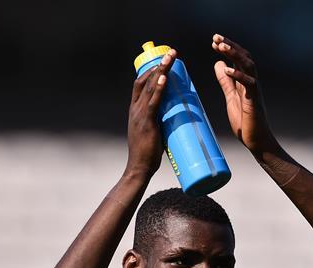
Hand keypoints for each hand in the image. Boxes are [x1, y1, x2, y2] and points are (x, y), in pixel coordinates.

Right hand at [124, 49, 176, 177]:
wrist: (139, 168)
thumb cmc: (147, 155)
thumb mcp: (154, 134)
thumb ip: (162, 124)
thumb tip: (178, 121)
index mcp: (135, 110)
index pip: (141, 84)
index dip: (152, 70)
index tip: (164, 61)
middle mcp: (135, 108)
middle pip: (146, 79)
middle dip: (159, 64)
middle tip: (172, 54)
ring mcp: (139, 114)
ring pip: (150, 86)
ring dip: (161, 70)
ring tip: (171, 58)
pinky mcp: (146, 122)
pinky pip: (152, 102)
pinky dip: (158, 88)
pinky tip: (164, 79)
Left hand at [212, 34, 277, 154]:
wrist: (256, 141)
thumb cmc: (246, 122)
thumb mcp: (231, 98)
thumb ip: (226, 82)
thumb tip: (218, 64)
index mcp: (245, 82)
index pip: (237, 59)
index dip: (227, 48)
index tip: (214, 41)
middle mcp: (251, 83)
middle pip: (244, 57)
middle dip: (230, 46)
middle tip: (215, 38)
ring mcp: (254, 91)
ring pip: (248, 66)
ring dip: (235, 55)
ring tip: (222, 46)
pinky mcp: (254, 101)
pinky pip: (249, 84)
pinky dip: (238, 75)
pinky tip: (227, 70)